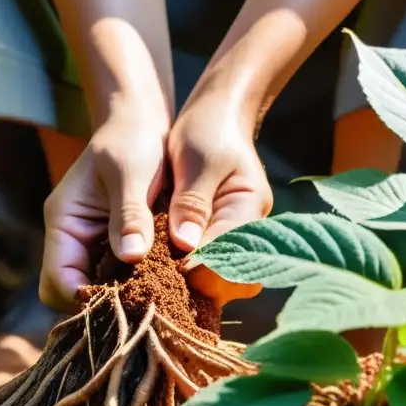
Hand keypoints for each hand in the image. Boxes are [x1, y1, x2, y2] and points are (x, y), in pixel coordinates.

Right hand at [40, 112, 166, 310]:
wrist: (141, 124)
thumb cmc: (132, 139)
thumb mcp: (132, 170)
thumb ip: (130, 213)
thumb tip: (131, 258)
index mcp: (64, 223)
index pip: (57, 283)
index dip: (84, 300)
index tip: (124, 302)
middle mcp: (73, 242)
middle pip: (73, 298)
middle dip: (104, 306)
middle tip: (146, 307)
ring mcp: (94, 248)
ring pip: (98, 294)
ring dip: (124, 299)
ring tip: (159, 300)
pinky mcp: (117, 249)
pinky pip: (121, 281)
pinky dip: (138, 287)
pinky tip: (165, 286)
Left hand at [168, 89, 271, 304]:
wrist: (217, 118)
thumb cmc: (208, 131)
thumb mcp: (197, 159)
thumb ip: (192, 202)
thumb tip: (185, 244)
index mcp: (249, 208)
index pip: (228, 255)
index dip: (195, 267)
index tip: (161, 268)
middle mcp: (251, 232)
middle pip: (230, 280)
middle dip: (195, 286)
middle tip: (154, 282)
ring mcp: (238, 241)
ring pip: (221, 284)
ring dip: (190, 287)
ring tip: (154, 283)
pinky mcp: (220, 244)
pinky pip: (208, 275)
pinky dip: (186, 279)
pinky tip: (158, 277)